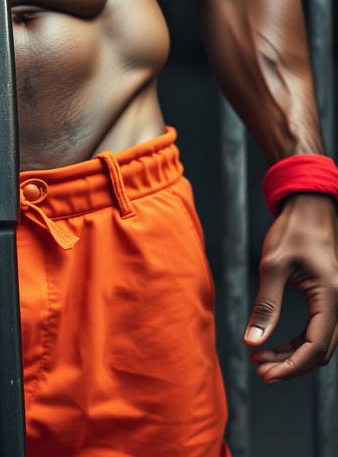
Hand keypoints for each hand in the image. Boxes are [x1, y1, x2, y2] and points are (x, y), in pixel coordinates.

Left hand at [244, 192, 337, 382]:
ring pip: (319, 342)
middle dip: (290, 364)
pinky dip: (295, 341)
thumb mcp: (272, 266)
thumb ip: (265, 305)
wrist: (308, 209)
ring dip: (291, 355)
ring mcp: (335, 301)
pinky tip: (272, 343)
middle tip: (259, 369)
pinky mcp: (327, 298)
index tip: (264, 374)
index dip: (291, 366)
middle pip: (320, 350)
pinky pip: (316, 329)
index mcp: (331, 296)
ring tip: (260, 358)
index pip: (316, 346)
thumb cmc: (292, 231)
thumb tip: (253, 340)